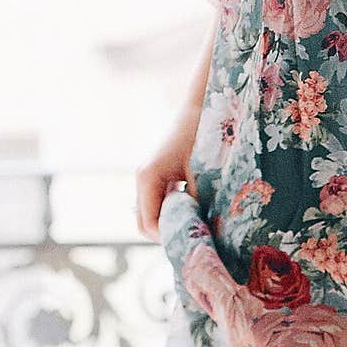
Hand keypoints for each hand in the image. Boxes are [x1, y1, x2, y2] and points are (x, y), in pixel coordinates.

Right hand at [135, 103, 200, 240]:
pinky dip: (175, 214)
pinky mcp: (157, 177)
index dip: (171, 237)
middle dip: (168, 235)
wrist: (202, 108)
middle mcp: (142, 180)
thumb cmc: (203, 137)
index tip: (196, 239)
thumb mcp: (204, 175)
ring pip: (151, 217)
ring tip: (197, 225)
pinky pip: (159, 206)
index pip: (150, 225)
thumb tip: (201, 233)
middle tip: (196, 237)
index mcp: (148, 179)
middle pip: (145, 225)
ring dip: (172, 225)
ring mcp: (147, 178)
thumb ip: (198, 205)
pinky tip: (195, 211)